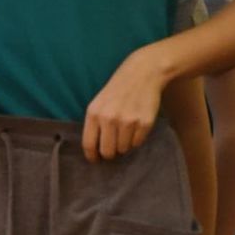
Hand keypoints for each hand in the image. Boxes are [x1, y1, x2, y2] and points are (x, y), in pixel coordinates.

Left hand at [83, 47, 165, 161]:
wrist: (142, 74)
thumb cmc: (117, 90)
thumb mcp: (98, 103)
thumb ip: (95, 124)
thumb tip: (94, 150)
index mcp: (94, 113)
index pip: (89, 144)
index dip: (92, 156)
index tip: (96, 160)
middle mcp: (109, 118)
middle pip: (107, 152)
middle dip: (110, 153)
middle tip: (113, 146)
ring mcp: (128, 121)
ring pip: (123, 149)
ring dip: (124, 144)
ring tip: (126, 130)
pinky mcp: (144, 123)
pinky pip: (137, 143)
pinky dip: (136, 138)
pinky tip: (136, 125)